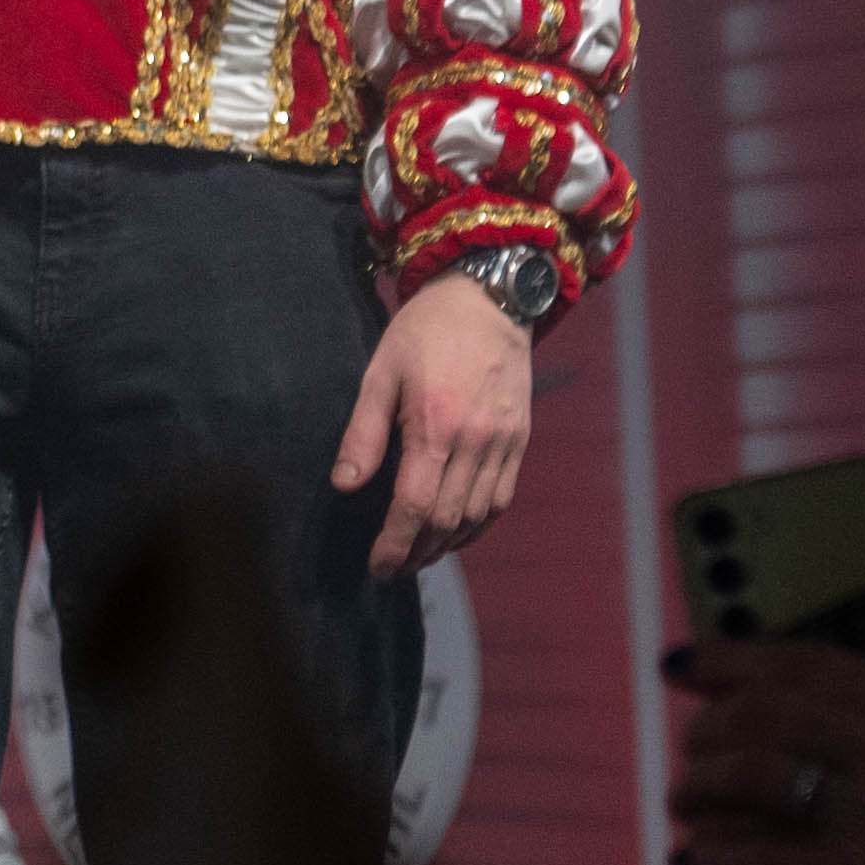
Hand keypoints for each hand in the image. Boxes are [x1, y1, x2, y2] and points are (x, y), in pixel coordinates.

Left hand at [334, 266, 535, 574]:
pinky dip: (478, 525)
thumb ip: (363, 433)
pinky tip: (456, 532)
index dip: (395, 544)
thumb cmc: (424, 332)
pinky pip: (501, 499)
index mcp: (435, 425)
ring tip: (420, 555)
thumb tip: (344, 485)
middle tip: (393, 566)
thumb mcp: (380, 373)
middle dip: (418, 552)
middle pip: (447, 520)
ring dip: (447, 545)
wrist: (488, 298)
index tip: (378, 566)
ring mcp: (504, 443)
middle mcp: (475, 441)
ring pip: (477, 516)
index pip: (415, 506)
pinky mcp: (520, 440)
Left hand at [667, 637, 864, 864]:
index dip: (736, 657)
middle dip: (711, 724)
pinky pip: (770, 863)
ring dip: (702, 787)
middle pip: (768, 712)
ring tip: (683, 800)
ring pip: (756, 778)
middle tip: (692, 743)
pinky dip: (721, 863)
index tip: (688, 662)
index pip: (810, 662)